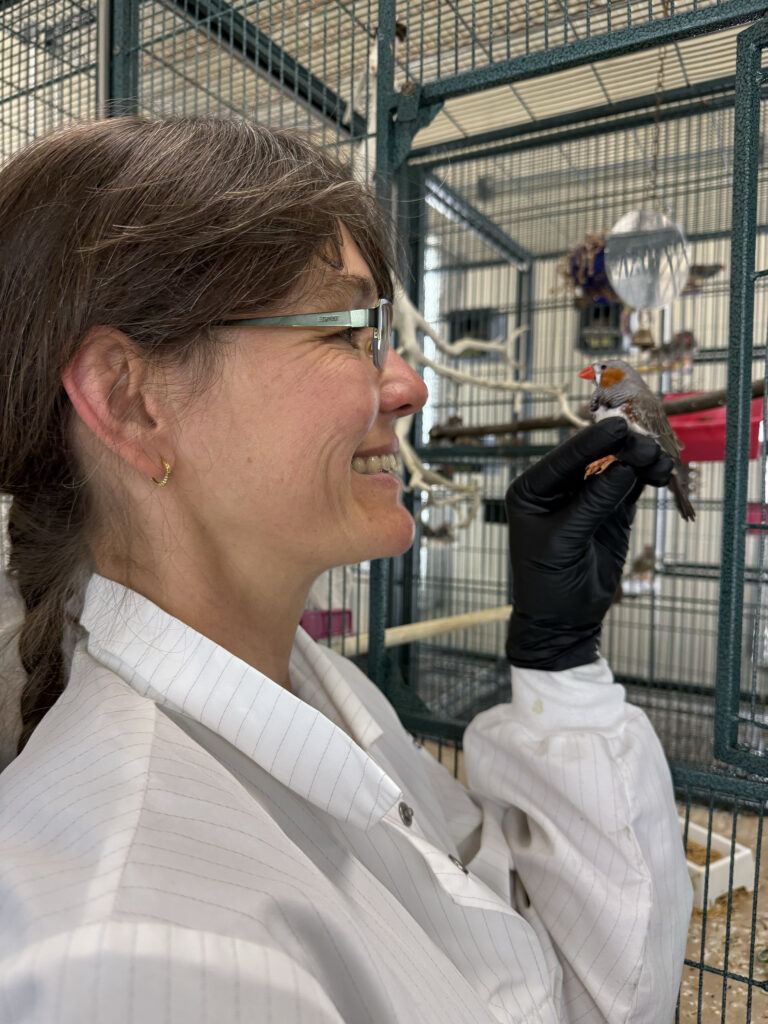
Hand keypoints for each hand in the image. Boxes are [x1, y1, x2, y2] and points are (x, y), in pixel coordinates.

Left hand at [505, 419, 672, 670]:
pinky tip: (662, 472)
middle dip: (622, 448)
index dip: (592, 440)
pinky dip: (647, 477)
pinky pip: (631, 486)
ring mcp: (588, 496)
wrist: (563, 620)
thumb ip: (592, 504)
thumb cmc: (549, 582)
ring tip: (660, 461)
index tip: (619, 425)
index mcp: (533, 489)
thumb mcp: (564, 541)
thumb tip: (624, 467)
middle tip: (647, 445)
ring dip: (639, 460)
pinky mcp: (611, 510)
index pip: (565, 458)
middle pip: (594, 456)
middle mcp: (559, 487)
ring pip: (616, 467)